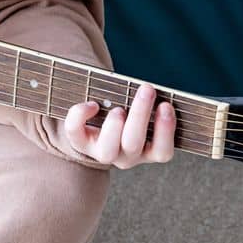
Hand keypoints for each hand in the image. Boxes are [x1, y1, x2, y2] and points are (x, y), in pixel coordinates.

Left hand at [60, 82, 175, 168]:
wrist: (98, 126)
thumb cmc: (128, 113)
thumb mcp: (142, 112)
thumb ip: (150, 103)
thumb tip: (151, 86)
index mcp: (147, 151)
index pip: (162, 152)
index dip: (166, 130)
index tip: (165, 105)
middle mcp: (126, 157)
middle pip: (134, 144)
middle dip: (141, 115)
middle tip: (147, 89)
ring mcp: (102, 153)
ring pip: (107, 150)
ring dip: (114, 126)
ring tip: (118, 108)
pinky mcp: (80, 143)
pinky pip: (76, 133)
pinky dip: (81, 116)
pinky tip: (92, 104)